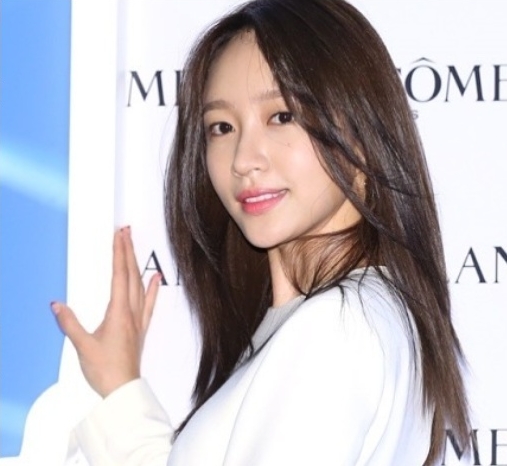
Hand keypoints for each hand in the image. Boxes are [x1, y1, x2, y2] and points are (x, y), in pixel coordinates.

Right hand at [51, 227, 160, 397]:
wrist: (123, 390)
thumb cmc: (105, 370)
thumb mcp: (82, 346)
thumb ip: (69, 323)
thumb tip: (57, 304)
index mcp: (118, 312)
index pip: (119, 275)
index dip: (119, 253)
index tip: (119, 235)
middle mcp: (131, 312)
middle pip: (131, 274)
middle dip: (128, 250)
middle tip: (126, 231)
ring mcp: (138, 320)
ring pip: (139, 285)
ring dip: (137, 264)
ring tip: (135, 246)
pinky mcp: (140, 329)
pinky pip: (149, 304)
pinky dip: (152, 289)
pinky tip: (155, 278)